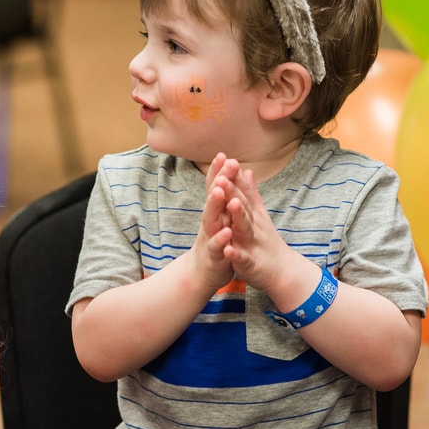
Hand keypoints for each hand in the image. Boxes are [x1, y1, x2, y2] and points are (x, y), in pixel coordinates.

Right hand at [187, 153, 237, 291]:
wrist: (201, 274)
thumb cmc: (214, 243)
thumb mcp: (218, 220)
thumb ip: (220, 199)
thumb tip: (223, 176)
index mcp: (214, 213)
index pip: (215, 189)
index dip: (217, 172)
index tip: (223, 153)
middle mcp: (209, 222)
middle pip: (212, 198)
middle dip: (218, 180)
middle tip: (226, 163)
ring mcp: (209, 238)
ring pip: (211, 220)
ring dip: (214, 205)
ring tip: (220, 191)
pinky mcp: (213, 256)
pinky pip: (216, 247)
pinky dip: (221, 239)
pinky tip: (227, 231)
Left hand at [217, 164, 290, 291]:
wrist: (282, 271)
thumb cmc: (267, 242)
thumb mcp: (259, 214)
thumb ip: (251, 193)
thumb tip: (247, 170)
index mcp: (252, 215)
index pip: (242, 193)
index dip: (234, 177)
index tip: (225, 159)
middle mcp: (254, 226)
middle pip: (243, 206)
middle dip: (233, 192)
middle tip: (223, 176)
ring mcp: (253, 244)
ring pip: (245, 228)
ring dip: (239, 216)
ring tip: (231, 204)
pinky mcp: (251, 263)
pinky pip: (243, 258)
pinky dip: (236, 254)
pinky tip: (228, 249)